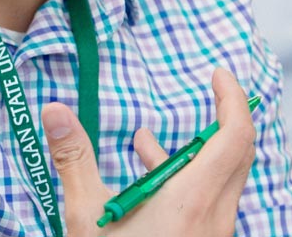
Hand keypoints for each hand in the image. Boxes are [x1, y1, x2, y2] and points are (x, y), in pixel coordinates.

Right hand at [44, 68, 256, 235]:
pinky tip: (143, 185)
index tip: (218, 74)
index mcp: (191, 201)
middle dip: (221, 120)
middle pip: (237, 155)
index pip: (235, 136)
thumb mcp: (87, 217)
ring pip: (219, 183)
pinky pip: (206, 206)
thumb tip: (54, 111)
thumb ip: (74, 158)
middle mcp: (214, 219)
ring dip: (190, 157)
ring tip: (143, 140)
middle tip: (209, 92)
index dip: (233, 99)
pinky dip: (183, 185)